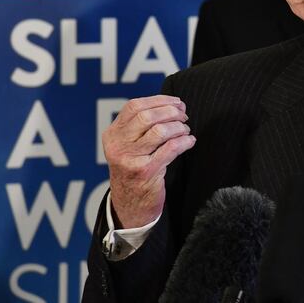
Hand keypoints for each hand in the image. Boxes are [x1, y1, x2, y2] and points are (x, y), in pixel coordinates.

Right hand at [102, 95, 195, 228]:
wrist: (130, 203)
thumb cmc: (136, 167)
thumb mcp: (129, 145)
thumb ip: (142, 125)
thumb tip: (175, 104)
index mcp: (113, 134)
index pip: (134, 106)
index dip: (159, 101)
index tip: (177, 102)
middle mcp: (118, 145)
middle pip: (147, 117)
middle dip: (171, 112)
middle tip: (184, 116)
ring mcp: (130, 159)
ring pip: (160, 131)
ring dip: (179, 127)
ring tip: (185, 130)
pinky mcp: (146, 172)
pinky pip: (171, 149)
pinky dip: (185, 141)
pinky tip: (190, 141)